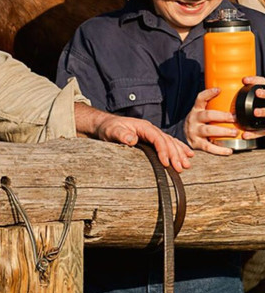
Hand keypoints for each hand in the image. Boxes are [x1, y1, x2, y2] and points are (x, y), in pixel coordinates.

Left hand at [77, 105, 192, 171]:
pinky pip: (168, 143)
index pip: (157, 138)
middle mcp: (150, 129)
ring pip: (170, 142)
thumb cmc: (108, 128)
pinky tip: (187, 155)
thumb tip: (132, 139)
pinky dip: (178, 148)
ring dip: (179, 153)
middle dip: (175, 154)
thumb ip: (121, 134)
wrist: (104, 124)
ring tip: (187, 165)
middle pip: (167, 141)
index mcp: (143, 127)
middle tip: (181, 168)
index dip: (163, 150)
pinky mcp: (151, 139)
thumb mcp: (111, 131)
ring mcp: (152, 133)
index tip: (166, 163)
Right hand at [184, 81, 264, 153]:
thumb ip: (211, 107)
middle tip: (233, 117)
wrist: (182, 136)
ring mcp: (194, 132)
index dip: (208, 93)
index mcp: (196, 110)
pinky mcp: (196, 143)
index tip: (218, 90)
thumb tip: (232, 101)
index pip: (200, 99)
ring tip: (234, 132)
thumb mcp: (200, 113)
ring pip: (208, 130)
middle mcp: (193, 120)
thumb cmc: (198, 123)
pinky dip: (219, 149)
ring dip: (222, 131)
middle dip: (221, 116)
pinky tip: (229, 150)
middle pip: (206, 115)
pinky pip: (208, 146)